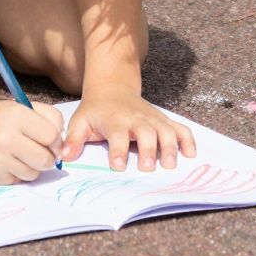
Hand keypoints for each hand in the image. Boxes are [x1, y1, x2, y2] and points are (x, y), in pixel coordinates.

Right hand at [0, 96, 65, 185]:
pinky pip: (19, 180)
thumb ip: (45, 118)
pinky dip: (18, 173)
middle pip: (46, 159)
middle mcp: (7, 139)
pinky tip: (8, 161)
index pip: (52, 135)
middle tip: (40, 150)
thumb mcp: (18, 106)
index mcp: (16, 116)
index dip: (55, 139)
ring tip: (21, 154)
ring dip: (33, 166)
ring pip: (34, 173)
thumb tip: (62, 144)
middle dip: (48, 157)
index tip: (51, 139)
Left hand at [59, 90, 195, 172]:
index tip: (118, 166)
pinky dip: (187, 140)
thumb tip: (64, 156)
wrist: (113, 87)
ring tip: (170, 165)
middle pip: (146, 133)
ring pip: (166, 130)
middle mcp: (136, 119)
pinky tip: (191, 154)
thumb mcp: (80, 121)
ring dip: (170, 147)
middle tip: (148, 168)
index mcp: (115, 120)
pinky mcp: (163, 120)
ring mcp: (152, 119)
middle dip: (148, 150)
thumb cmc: (96, 110)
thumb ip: (73, 140)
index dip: (118, 150)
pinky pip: (180, 128)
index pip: (117, 135)